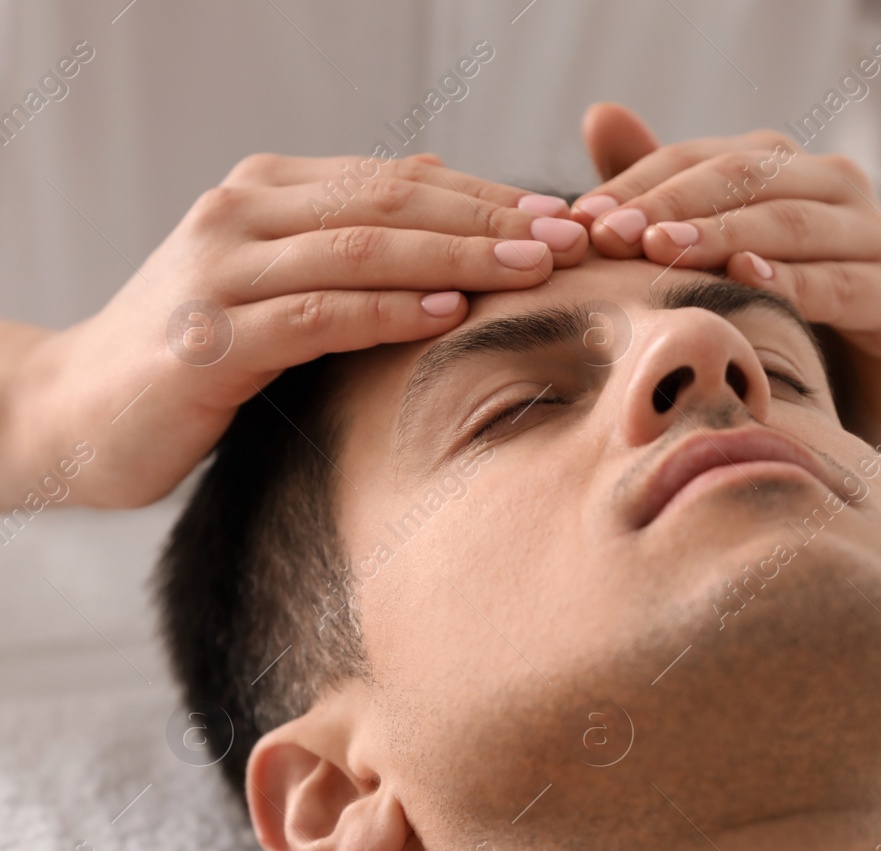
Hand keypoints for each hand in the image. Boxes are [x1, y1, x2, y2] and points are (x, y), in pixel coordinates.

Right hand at [7, 152, 588, 507]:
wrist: (76, 412)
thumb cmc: (201, 353)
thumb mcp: (280, 284)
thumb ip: (354, 249)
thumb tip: (457, 210)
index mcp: (269, 191)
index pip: (400, 179)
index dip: (492, 194)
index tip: (572, 215)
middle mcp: (242, 214)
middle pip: (393, 202)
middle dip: (494, 218)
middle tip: (576, 237)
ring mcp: (221, 271)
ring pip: (363, 248)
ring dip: (458, 255)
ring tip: (536, 267)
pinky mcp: (208, 338)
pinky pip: (317, 315)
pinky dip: (389, 311)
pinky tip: (451, 314)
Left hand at [572, 104, 880, 459]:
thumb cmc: (801, 320)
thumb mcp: (731, 260)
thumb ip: (672, 196)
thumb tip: (599, 115)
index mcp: (785, 169)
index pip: (699, 159)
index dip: (638, 183)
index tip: (580, 220)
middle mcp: (834, 187)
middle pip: (742, 178)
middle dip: (670, 204)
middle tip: (609, 233)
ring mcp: (874, 237)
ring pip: (788, 223)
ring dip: (722, 235)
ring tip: (662, 249)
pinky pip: (840, 282)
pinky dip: (792, 283)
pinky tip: (746, 283)